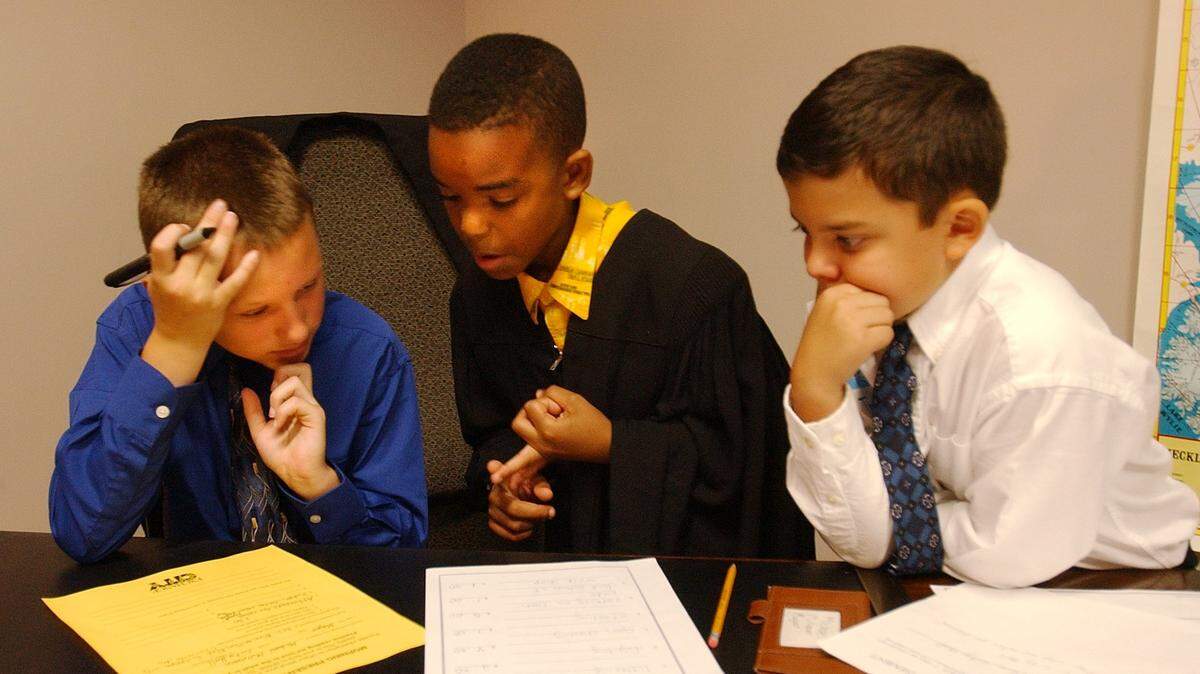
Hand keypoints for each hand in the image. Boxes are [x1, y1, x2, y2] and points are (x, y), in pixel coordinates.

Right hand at [141, 200, 259, 385]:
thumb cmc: (168, 308)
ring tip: (232, 217)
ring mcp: (201, 294)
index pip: (161, 247)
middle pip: (196, 248)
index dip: (172, 232)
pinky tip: (254, 253)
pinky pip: (235, 282)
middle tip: (220, 205)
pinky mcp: (219, 303)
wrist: (179, 342)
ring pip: (214, 259)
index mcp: (161, 278)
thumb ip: (167, 263)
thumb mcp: (157, 285)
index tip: (184, 225)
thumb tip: (185, 233)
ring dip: (225, 235)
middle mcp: (180, 285)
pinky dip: (245, 267)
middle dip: (208, 223)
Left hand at [241, 363, 337, 500]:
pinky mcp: (316, 415)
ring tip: (275, 416)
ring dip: (277, 397)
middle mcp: (306, 400)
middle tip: (273, 399)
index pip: (295, 371)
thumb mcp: (260, 430)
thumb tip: (246, 390)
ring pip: (294, 381)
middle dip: (280, 377)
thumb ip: (253, 411)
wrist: (294, 473)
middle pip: (301, 367)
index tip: (270, 394)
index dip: (280, 374)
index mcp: (296, 401)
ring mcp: (312, 406)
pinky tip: (280, 424)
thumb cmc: (281, 454)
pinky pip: (296, 401)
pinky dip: (282, 411)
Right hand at [486, 447, 553, 541]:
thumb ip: (542, 487)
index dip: (498, 476)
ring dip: (532, 523)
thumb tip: (547, 496)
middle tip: (551, 511)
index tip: (501, 480)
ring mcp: (492, 511)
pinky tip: (531, 524)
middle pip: (513, 509)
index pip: (498, 474)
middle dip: (535, 513)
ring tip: (541, 516)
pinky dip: (526, 533)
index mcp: (502, 479)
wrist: (519, 497)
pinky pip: (512, 535)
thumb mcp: (536, 481)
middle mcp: (494, 495)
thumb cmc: (527, 486)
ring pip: (514, 525)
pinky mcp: (493, 524)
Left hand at [510, 386, 611, 462]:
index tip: (561, 409)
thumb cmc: (593, 422)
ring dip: (523, 433)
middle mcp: (541, 445)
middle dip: (528, 412)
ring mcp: (543, 452)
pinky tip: (497, 480)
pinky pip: (526, 465)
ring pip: (517, 443)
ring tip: (534, 433)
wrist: (607, 445)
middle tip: (547, 411)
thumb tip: (538, 395)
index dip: (545, 402)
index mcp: (548, 431)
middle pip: (517, 423)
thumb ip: (553, 392)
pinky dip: (514, 470)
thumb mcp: (575, 400)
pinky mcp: (547, 456)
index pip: (531, 407)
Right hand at [790, 284, 893, 420]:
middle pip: (881, 301)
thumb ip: (846, 298)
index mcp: (832, 294)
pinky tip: (865, 348)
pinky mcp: (862, 339)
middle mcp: (841, 303)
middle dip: (877, 317)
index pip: (867, 290)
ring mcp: (852, 321)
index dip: (867, 307)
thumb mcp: (825, 311)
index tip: (855, 321)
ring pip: (888, 316)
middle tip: (863, 332)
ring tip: (863, 339)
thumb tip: (876, 290)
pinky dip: (882, 343)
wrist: (813, 373)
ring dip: (881, 329)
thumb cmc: (821, 345)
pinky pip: (888, 333)